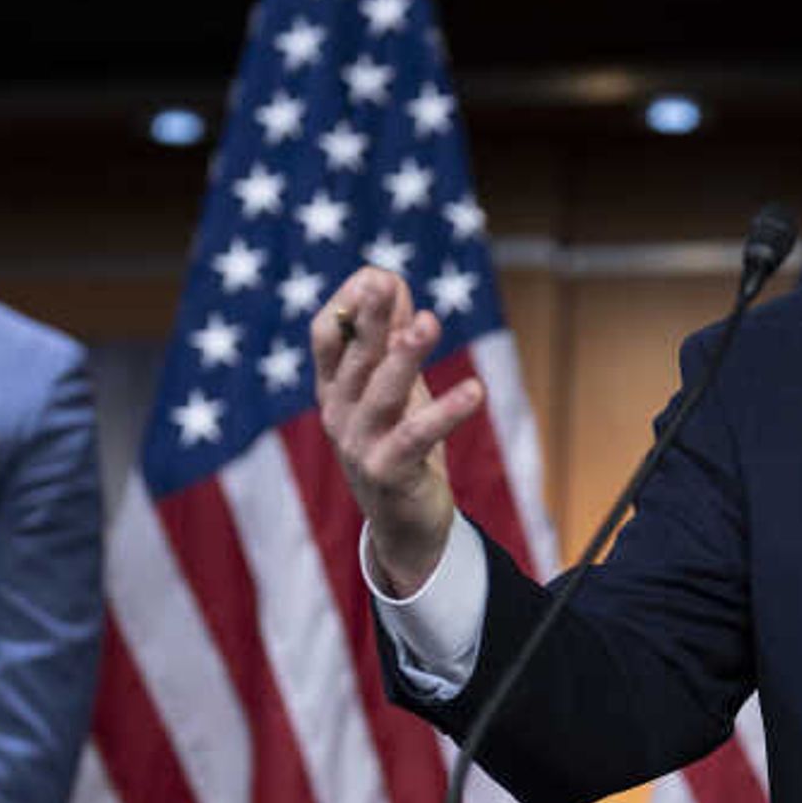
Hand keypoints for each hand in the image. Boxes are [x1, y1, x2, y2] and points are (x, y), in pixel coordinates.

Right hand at [314, 266, 483, 594]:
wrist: (406, 526)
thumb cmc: (399, 445)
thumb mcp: (394, 388)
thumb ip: (391, 337)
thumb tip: (390, 280)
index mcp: (334, 388)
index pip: (326, 336)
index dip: (348, 304)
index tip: (378, 276)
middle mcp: (337, 414)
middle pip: (352, 358)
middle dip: (368, 319)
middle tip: (383, 282)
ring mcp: (359, 445)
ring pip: (381, 393)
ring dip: (404, 356)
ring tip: (428, 323)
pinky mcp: (389, 472)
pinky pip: (418, 436)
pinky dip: (447, 412)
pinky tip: (475, 390)